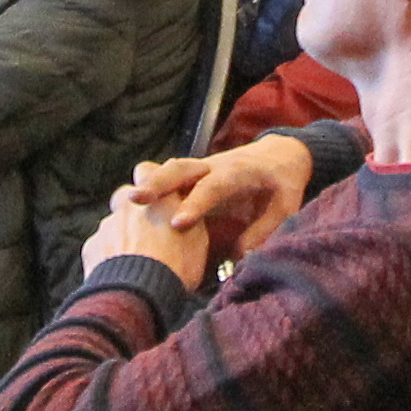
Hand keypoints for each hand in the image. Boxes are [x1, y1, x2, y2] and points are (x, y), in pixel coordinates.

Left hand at [84, 178, 214, 289]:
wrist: (141, 292)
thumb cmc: (177, 267)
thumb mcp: (197, 241)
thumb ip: (186, 221)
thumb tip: (184, 222)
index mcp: (157, 198)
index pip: (147, 171)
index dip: (149, 181)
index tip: (154, 197)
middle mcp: (129, 205)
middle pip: (125, 199)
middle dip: (132, 212)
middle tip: (146, 236)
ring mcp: (107, 225)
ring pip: (112, 226)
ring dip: (120, 238)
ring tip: (135, 264)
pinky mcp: (92, 246)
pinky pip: (99, 248)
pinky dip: (107, 257)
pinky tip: (120, 275)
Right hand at [136, 135, 316, 256]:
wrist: (279, 154)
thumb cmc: (283, 183)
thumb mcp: (286, 206)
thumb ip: (265, 230)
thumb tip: (241, 256)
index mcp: (239, 172)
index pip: (214, 186)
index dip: (195, 203)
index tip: (177, 223)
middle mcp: (214, 166)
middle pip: (182, 168)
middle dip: (159, 183)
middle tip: (135, 200)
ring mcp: (201, 169)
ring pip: (170, 169)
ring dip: (148, 183)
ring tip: (124, 202)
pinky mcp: (193, 176)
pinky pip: (169, 177)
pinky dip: (149, 186)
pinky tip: (127, 205)